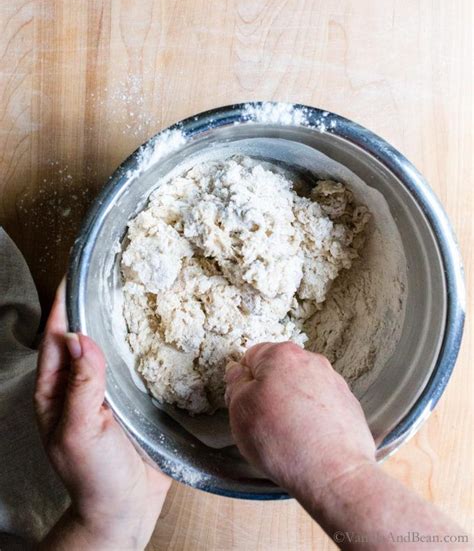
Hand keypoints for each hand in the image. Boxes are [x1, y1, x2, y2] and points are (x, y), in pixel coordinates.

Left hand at [34, 280, 170, 549]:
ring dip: (118, 318)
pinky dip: (141, 340)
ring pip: (109, 343)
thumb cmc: (94, 477)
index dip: (64, 303)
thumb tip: (80, 338)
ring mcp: (106, 388)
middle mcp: (78, 383)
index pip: (55, 336)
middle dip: (92, 302)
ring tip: (134, 289)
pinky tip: (156, 325)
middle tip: (110, 270)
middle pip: (82, 333)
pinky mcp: (131, 395)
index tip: (75, 272)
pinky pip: (134, 360)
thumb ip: (80, 387)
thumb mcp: (79, 433)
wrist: (126, 508)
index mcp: (55, 390)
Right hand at [225, 342, 375, 502]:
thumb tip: (238, 372)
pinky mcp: (348, 404)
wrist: (333, 473)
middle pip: (278, 371)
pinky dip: (312, 417)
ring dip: (291, 404)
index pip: (252, 357)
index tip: (243, 402)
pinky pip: (320, 405)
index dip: (243, 381)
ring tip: (287, 435)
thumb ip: (236, 384)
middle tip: (262, 421)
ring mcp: (334, 382)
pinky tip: (307, 439)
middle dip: (268, 391)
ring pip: (300, 388)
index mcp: (282, 355)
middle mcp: (311, 361)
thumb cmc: (282, 440)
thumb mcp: (240, 411)